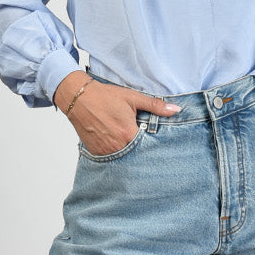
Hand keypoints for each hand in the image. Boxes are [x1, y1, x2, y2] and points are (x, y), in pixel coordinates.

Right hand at [53, 71, 179, 154]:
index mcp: (128, 133)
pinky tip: (115, 142)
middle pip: (136, 154)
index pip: (148, 146)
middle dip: (140, 149)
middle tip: (140, 141)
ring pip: (123, 157)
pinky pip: (110, 158)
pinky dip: (115, 153)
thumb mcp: (133, 98)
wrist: (79, 98)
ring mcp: (105, 151)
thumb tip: (176, 110)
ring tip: (126, 140)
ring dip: (128, 151)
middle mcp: (117, 146)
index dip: (151, 144)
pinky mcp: (96, 152)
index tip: (154, 140)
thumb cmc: (105, 96)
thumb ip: (155, 106)